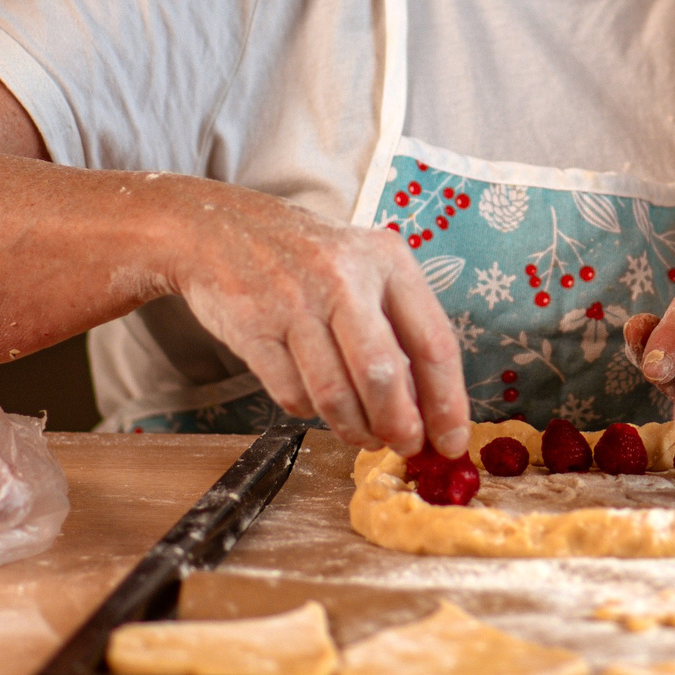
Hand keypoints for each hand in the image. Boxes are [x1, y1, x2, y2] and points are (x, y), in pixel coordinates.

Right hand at [163, 182, 468, 456]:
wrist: (223, 228)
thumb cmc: (311, 259)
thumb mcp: (366, 268)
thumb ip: (399, 325)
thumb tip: (428, 408)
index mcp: (387, 261)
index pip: (433, 343)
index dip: (446, 403)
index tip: (450, 441)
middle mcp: (343, 277)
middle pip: (383, 375)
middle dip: (399, 425)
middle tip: (404, 445)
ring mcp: (294, 302)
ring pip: (335, 394)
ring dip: (355, 429)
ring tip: (364, 435)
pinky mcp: (252, 328)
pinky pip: (291, 395)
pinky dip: (310, 412)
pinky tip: (316, 403)